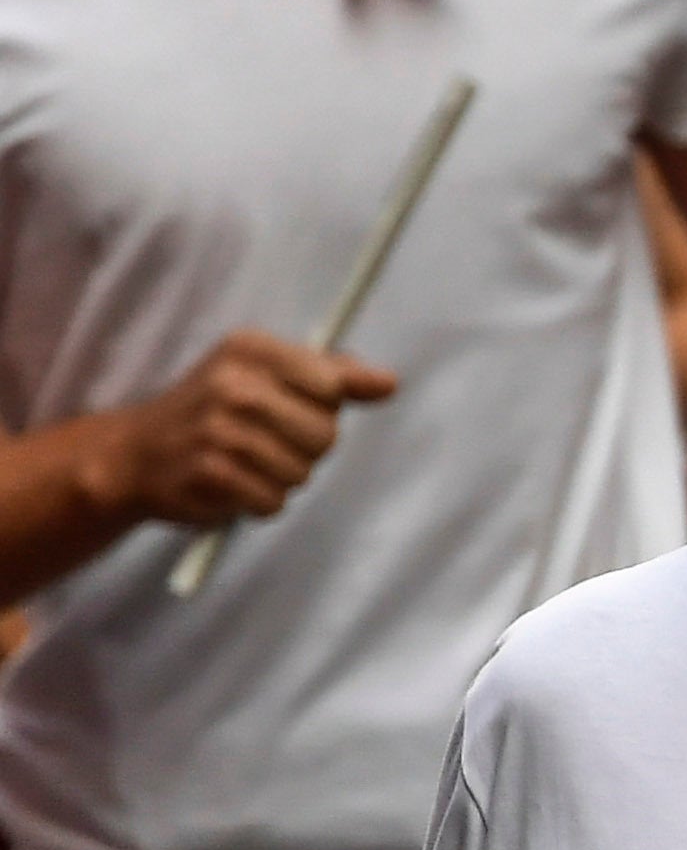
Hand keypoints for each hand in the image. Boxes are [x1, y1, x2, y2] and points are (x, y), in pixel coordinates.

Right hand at [109, 330, 395, 527]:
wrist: (134, 454)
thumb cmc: (215, 411)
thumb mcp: (267, 375)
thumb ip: (333, 376)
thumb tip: (388, 383)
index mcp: (250, 348)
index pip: (331, 387)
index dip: (319, 408)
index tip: (284, 406)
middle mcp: (232, 382)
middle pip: (325, 435)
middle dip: (304, 449)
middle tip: (262, 442)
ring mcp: (217, 428)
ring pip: (302, 472)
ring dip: (280, 478)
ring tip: (243, 463)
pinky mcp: (209, 472)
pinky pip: (273, 500)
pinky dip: (259, 501)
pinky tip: (230, 484)